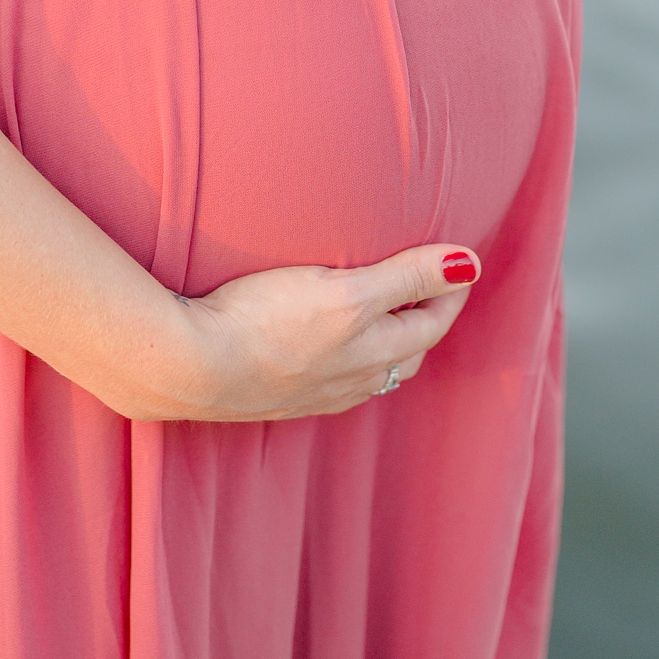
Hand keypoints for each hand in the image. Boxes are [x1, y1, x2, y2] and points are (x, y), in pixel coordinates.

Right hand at [140, 243, 481, 422]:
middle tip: (425, 291)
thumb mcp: (346, 293)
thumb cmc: (263, 324)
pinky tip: (317, 352)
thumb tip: (469, 263)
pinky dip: (338, 361)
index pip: (429, 324)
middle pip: (402, 354)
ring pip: (364, 372)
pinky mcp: (272, 394)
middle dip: (419, 323)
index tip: (456, 265)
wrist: (189, 366)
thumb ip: (405, 277)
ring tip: (377, 321)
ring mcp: (310, 393)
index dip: (446, 292)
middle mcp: (350, 382)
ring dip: (380, 346)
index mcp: (373, 355)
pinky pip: (324, 380)